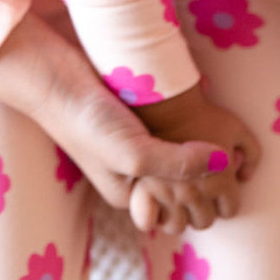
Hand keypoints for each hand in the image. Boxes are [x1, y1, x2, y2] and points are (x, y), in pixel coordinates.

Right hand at [0, 13, 230, 226]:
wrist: (54, 77)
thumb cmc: (88, 123)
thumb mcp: (134, 154)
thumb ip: (178, 163)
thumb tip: (224, 162)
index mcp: (129, 193)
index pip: (178, 201)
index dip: (202, 186)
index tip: (221, 166)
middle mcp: (131, 172)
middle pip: (179, 176)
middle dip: (198, 163)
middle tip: (219, 144)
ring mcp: (133, 143)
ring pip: (176, 148)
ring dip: (191, 138)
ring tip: (206, 123)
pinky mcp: (133, 116)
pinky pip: (167, 123)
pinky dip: (181, 119)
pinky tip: (190, 105)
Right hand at [129, 84, 260, 235]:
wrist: (156, 98)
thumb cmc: (200, 110)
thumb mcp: (236, 124)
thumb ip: (251, 152)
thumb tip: (245, 177)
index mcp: (221, 181)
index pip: (230, 210)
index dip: (227, 199)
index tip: (220, 188)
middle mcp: (194, 193)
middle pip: (204, 221)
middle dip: (204, 208)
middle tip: (199, 191)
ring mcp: (165, 195)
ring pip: (176, 226)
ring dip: (178, 215)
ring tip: (177, 198)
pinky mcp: (139, 192)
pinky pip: (149, 221)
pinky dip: (152, 215)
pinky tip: (155, 202)